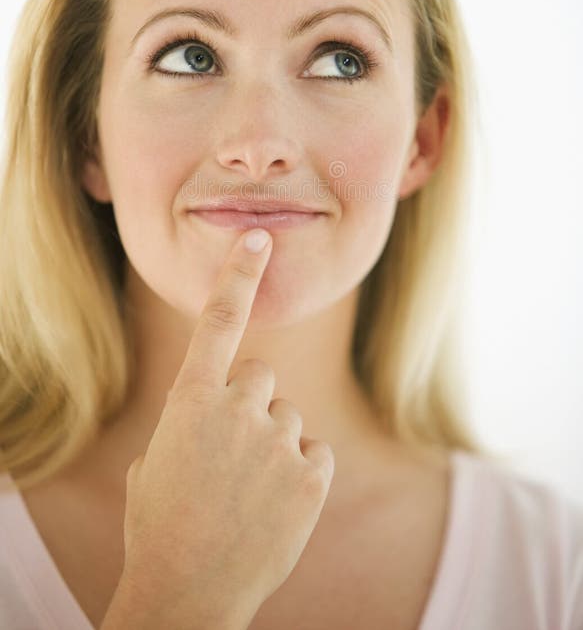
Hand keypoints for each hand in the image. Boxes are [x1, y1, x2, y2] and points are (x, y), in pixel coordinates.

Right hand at [103, 228, 334, 629]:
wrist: (187, 595)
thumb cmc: (160, 527)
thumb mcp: (155, 465)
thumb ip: (189, 426)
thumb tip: (214, 419)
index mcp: (190, 401)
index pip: (219, 323)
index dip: (238, 276)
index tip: (258, 237)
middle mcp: (237, 410)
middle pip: (261, 377)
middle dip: (250, 404)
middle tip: (231, 455)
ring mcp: (277, 442)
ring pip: (287, 418)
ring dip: (272, 446)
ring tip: (246, 494)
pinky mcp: (311, 476)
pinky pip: (313, 453)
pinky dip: (299, 474)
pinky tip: (275, 507)